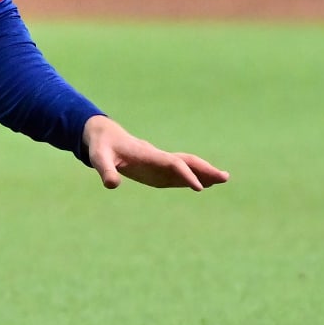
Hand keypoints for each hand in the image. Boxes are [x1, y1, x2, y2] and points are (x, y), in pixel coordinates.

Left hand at [83, 115, 228, 191]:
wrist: (104, 136)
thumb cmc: (101, 147)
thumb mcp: (99, 158)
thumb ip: (105, 171)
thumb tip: (112, 185)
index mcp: (148, 155)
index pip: (173, 164)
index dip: (187, 175)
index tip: (200, 188)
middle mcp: (158, 158)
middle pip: (186, 162)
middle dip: (205, 169)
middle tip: (225, 177)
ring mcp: (159, 163)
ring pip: (186, 166)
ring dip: (204, 172)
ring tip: (223, 179)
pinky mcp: (157, 169)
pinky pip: (178, 173)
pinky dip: (192, 178)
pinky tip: (204, 184)